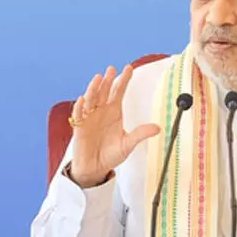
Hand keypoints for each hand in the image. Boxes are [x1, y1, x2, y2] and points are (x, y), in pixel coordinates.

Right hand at [68, 65, 159, 187]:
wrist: (95, 167)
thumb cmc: (111, 154)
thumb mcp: (128, 144)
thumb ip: (140, 134)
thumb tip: (157, 128)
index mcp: (114, 112)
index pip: (118, 91)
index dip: (123, 80)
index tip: (128, 68)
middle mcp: (101, 111)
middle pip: (104, 91)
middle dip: (107, 80)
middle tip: (111, 69)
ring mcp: (89, 118)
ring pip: (91, 99)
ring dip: (93, 89)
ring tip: (98, 79)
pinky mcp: (79, 127)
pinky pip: (78, 115)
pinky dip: (80, 107)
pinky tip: (83, 100)